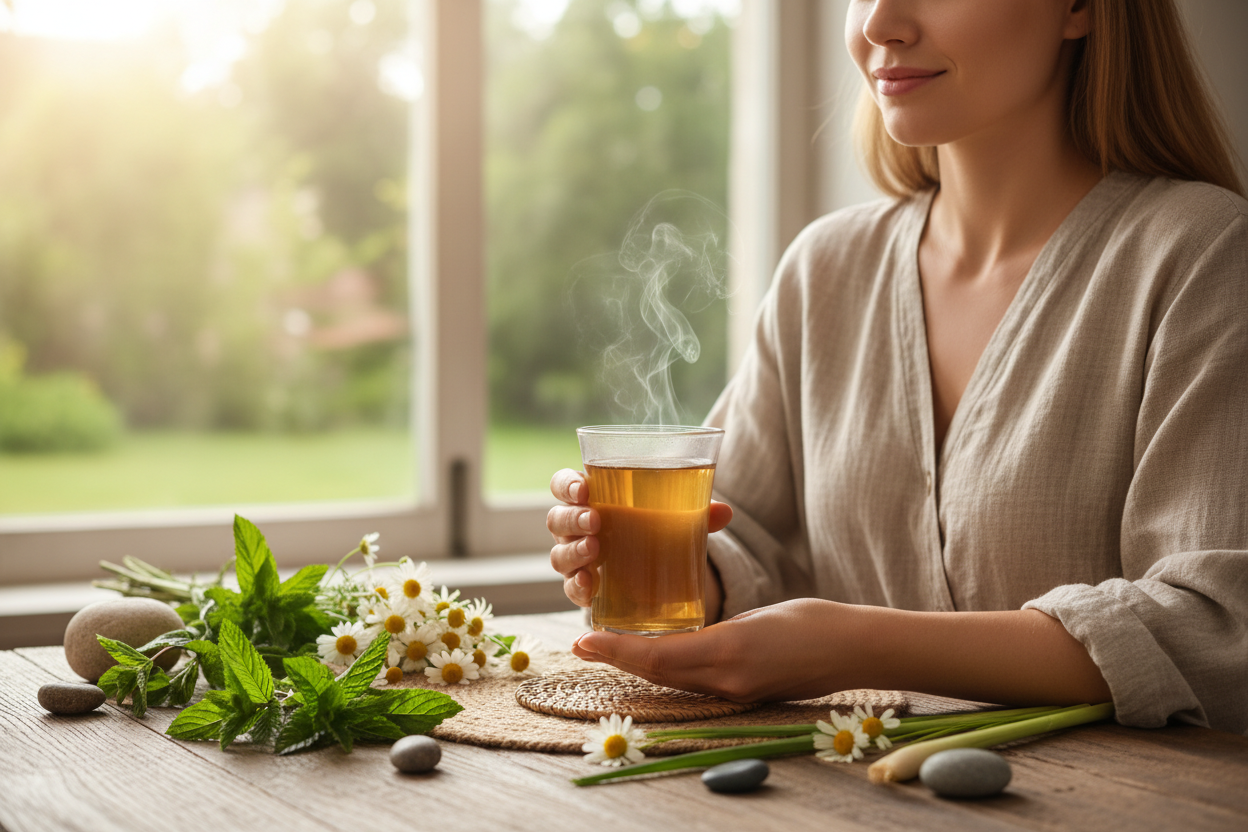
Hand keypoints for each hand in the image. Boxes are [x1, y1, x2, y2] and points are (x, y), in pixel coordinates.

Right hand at [546, 468, 732, 607]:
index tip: (583, 488)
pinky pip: (571, 589)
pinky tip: (591, 587)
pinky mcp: (585, 588)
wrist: (651, 569)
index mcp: (590, 499)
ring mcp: (577, 559)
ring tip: (595, 550)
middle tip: (595, 520)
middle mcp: (576, 528)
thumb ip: (695, 512)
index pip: (563, 484)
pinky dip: (577, 588)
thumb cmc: (653, 528)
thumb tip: (725, 512)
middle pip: (557, 519)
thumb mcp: (674, 517)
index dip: (566, 485)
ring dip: (573, 552)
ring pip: (559, 555)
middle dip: (572, 519)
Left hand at [570, 598, 846, 701]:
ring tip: (610, 647)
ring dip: (640, 666)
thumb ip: (723, 628)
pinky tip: (659, 656)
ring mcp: (738, 693)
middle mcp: (727, 681)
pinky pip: (697, 683)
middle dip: (618, 660)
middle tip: (583, 643)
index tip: (583, 640)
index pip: (658, 657)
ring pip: (675, 680)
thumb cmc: (818, 622)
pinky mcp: (748, 694)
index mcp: (729, 654)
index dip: (617, 651)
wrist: (857, 651)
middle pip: (658, 674)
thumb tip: (691, 635)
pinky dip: (670, 670)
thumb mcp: (761, 615)